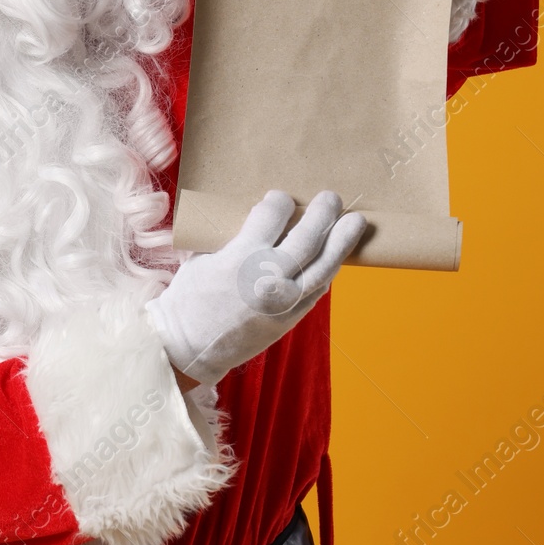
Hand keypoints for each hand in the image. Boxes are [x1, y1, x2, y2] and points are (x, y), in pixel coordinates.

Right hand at [145, 190, 366, 387]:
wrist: (189, 347)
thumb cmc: (189, 298)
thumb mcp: (202, 257)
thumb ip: (231, 238)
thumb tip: (256, 219)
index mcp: (241, 258)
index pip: (272, 216)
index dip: (278, 201)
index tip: (279, 198)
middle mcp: (269, 279)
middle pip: (308, 238)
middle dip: (323, 213)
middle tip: (332, 197)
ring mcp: (284, 302)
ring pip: (323, 266)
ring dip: (342, 241)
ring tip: (354, 222)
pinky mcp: (290, 320)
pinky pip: (317, 290)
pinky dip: (328, 270)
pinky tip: (335, 256)